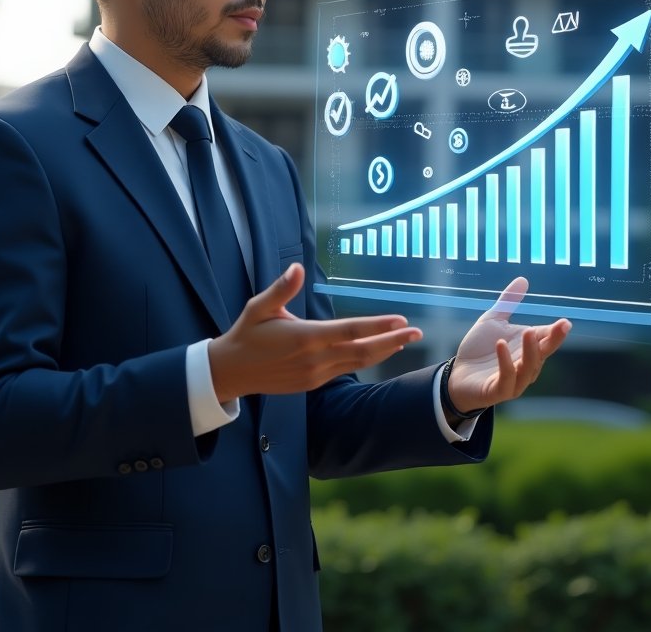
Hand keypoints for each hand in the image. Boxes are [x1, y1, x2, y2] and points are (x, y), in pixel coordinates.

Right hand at [208, 263, 422, 402]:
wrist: (232, 371)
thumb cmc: (247, 333)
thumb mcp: (259, 307)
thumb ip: (281, 289)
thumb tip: (297, 267)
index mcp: (305, 337)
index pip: (350, 331)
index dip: (378, 326)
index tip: (400, 320)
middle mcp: (314, 358)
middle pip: (363, 351)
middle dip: (393, 341)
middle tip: (417, 331)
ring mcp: (315, 374)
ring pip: (358, 362)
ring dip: (383, 351)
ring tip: (404, 339)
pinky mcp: (313, 383)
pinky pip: (345, 369)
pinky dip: (365, 359)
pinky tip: (376, 351)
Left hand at [446, 277, 570, 414]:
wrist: (458, 373)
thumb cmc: (480, 348)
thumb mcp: (493, 320)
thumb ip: (508, 303)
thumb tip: (523, 279)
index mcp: (527, 349)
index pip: (546, 339)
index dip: (557, 332)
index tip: (565, 322)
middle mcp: (526, 366)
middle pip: (543, 354)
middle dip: (552, 341)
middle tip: (560, 326)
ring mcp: (514, 380)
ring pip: (528, 368)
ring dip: (530, 351)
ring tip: (530, 332)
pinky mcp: (498, 390)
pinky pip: (506, 378)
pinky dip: (506, 363)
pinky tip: (501, 345)